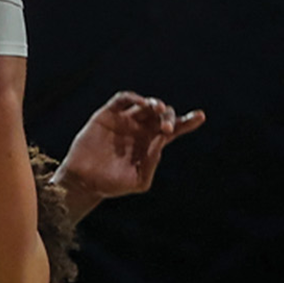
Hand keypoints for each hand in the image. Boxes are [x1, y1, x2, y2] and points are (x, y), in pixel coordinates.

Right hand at [56, 92, 205, 212]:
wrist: (83, 182)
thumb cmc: (112, 184)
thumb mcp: (139, 180)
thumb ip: (153, 162)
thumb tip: (162, 138)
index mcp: (152, 143)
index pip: (175, 128)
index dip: (188, 121)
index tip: (200, 116)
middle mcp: (140, 129)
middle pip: (163, 114)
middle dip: (169, 117)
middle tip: (167, 128)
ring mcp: (124, 120)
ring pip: (146, 104)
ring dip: (155, 104)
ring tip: (158, 110)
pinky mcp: (108, 115)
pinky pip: (123, 99)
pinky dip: (134, 98)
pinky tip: (142, 104)